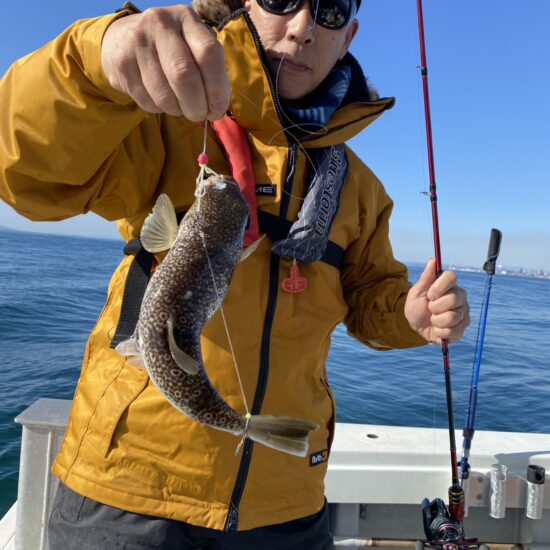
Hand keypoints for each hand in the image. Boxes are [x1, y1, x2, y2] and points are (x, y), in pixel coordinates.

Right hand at [101, 6, 229, 120]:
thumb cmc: (171, 49)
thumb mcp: (192, 47)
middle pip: (184, 75)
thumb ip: (209, 72)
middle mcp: (160, 24)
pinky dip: (160, 109)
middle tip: (199, 115)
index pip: (209, 54)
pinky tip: (162, 99)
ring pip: (165, 95)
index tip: (218, 108)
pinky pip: (148, 102)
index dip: (217, 88)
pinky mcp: (123, 65)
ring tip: (180, 106)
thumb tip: (216, 109)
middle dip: (196, 106)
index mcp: (186, 18)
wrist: (122, 39)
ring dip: (178, 110)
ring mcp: (138, 43)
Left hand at [404, 258, 469, 344]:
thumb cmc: (417, 306)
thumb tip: (433, 259)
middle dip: (435, 307)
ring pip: (452, 317)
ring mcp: (463, 313)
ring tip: (433, 320)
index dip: (439, 287)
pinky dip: (439, 332)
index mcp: (449, 285)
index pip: (452, 276)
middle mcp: (460, 297)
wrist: (416, 326)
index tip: (430, 295)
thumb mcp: (417, 292)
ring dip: (436, 321)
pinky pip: (452, 331)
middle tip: (430, 309)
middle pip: (454, 298)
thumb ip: (426, 277)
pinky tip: (437, 329)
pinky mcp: (462, 328)